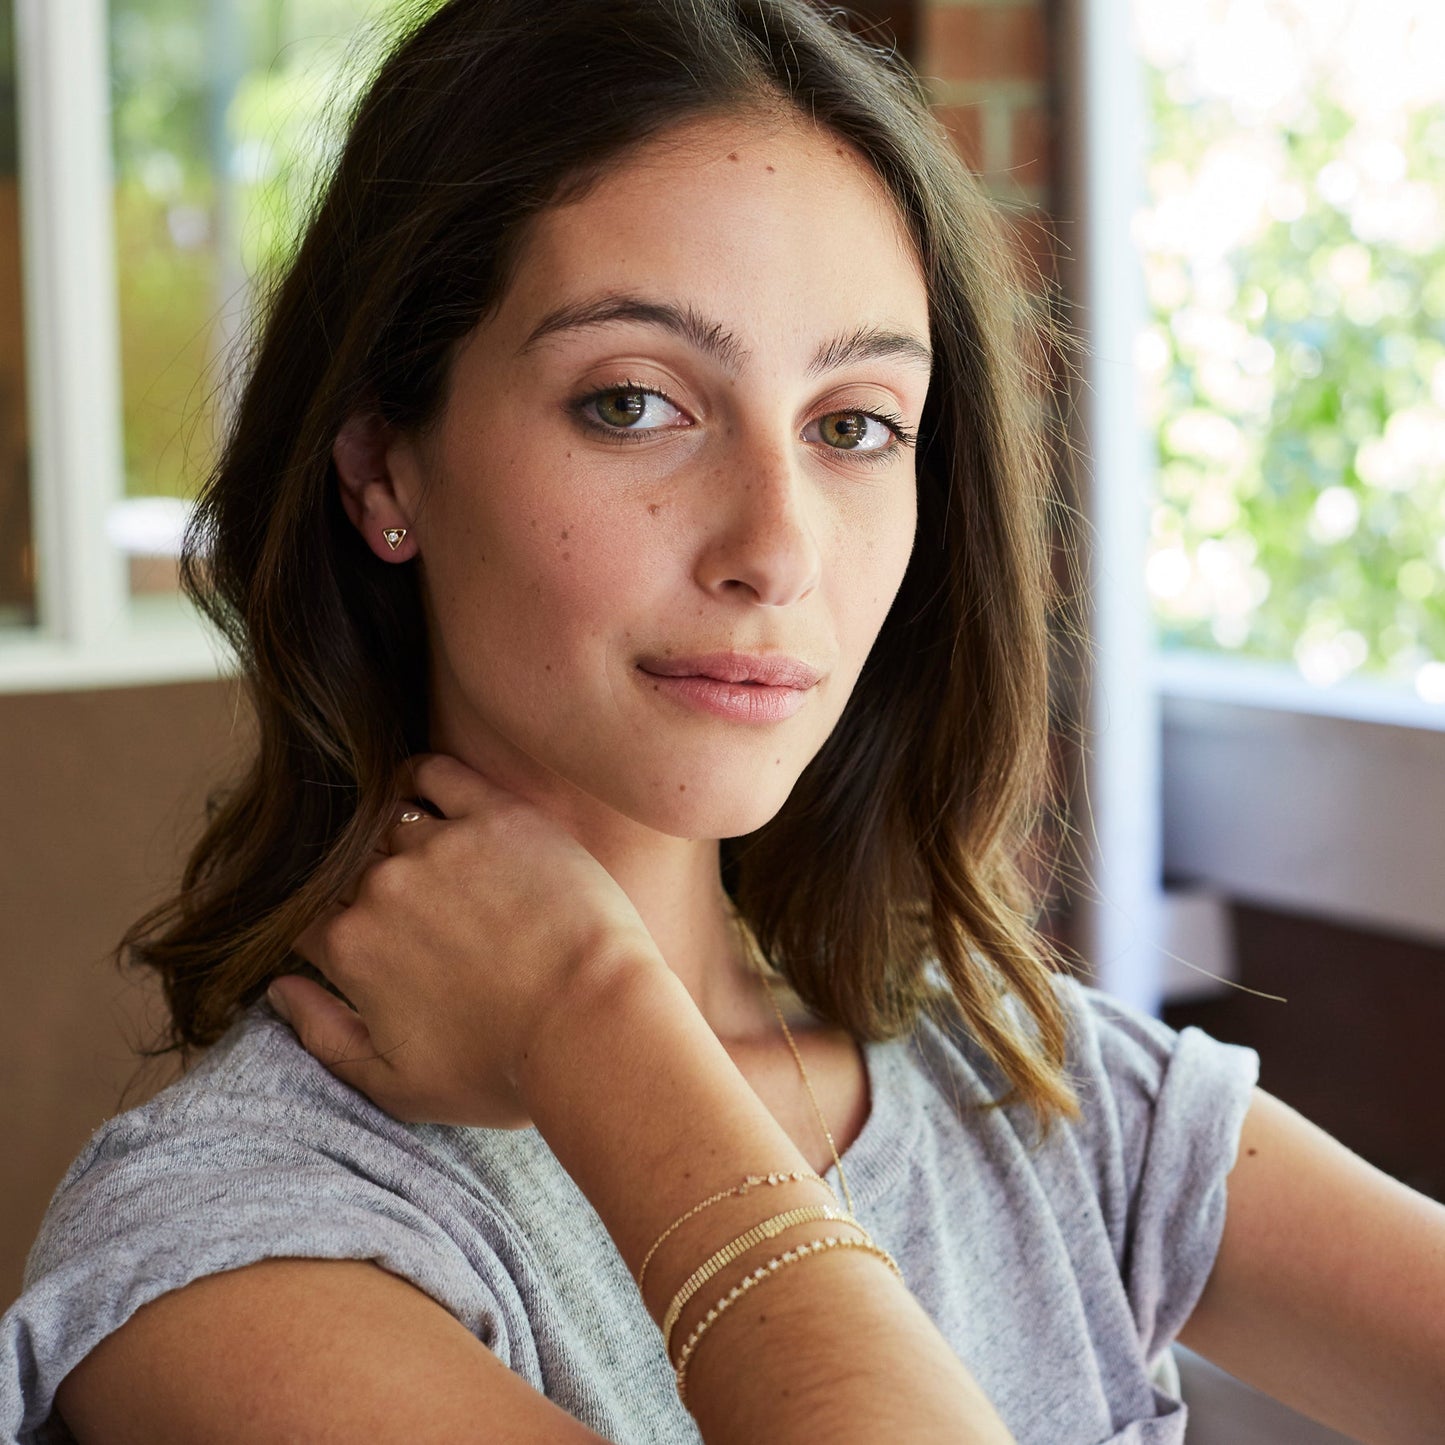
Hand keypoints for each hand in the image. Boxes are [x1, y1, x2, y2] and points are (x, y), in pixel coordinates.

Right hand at [272, 753, 664, 1128]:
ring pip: (389, 823)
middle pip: (346, 867)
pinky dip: (419, 776)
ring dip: (395, 839)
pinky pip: (437, 774)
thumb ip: (322, 1036)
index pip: (305, 917)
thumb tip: (278, 989)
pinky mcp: (499, 817)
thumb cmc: (502, 1070)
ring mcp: (441, 846)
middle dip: (362, 884)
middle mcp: (383, 887)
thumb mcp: (396, 1085)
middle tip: (407, 904)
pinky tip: (422, 790)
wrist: (593, 1028)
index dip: (325, 925)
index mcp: (350, 947)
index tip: (354, 935)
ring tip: (429, 860)